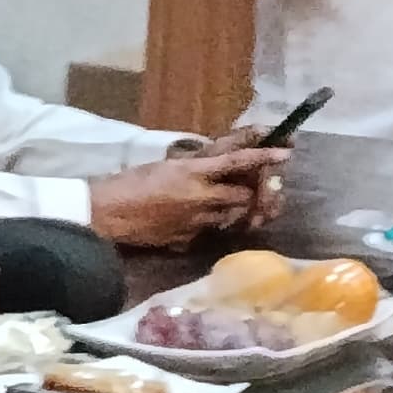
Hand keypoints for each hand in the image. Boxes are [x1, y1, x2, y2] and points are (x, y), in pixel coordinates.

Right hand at [86, 147, 289, 248]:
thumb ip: (191, 170)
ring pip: (230, 216)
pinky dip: (209, 226)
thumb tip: (209, 170)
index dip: (263, 156)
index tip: (287, 152)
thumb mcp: (162, 167)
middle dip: (251, 192)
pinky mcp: (186, 240)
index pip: (237, 161)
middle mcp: (200, 197)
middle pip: (242, 195)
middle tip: (256, 187)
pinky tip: (198, 223)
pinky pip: (208, 232)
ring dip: (235, 211)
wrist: (105, 214)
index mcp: (192, 171)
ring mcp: (196, 222)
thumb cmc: (126, 183)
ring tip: (230, 206)